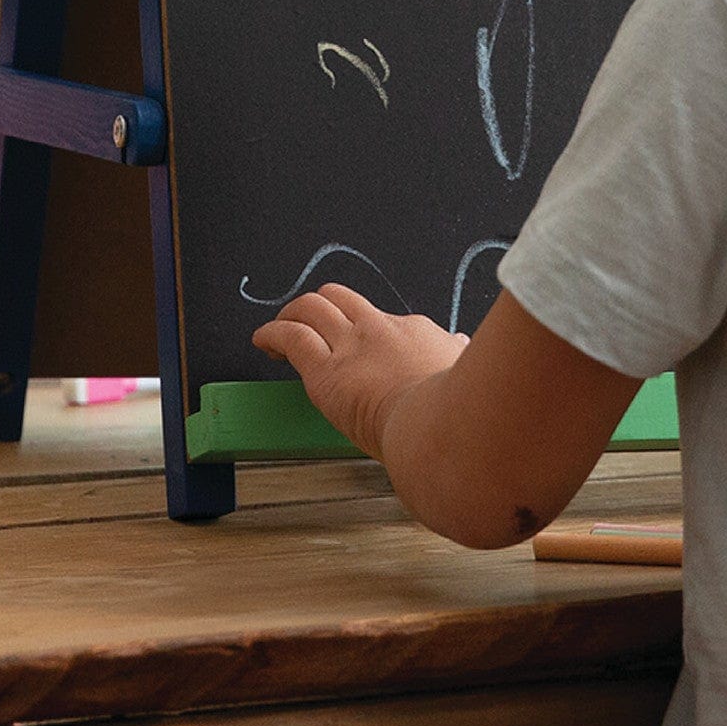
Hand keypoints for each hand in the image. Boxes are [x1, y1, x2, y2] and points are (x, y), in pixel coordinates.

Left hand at [253, 283, 464, 457]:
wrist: (443, 427)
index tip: (359, 346)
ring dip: (291, 314)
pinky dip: (271, 333)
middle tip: (309, 322)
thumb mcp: (464, 371)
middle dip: (321, 306)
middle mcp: (379, 330)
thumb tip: (459, 342)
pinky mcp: (325, 372)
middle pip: (341, 298)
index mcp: (415, 333)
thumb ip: (456, 354)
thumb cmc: (459, 413)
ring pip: (312, 308)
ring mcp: (351, 347)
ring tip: (279, 327)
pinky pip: (291, 337)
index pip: (382, 320)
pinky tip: (262, 340)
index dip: (365, 330)